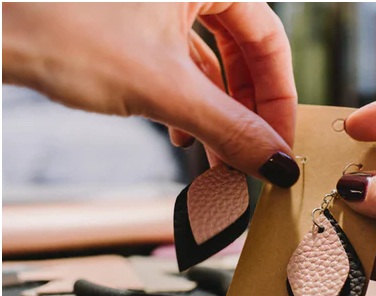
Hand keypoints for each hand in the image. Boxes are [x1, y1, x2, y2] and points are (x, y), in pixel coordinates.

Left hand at [2, 3, 299, 187]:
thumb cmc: (60, 28)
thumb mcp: (162, 87)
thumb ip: (228, 129)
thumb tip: (276, 164)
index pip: (270, 41)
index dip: (279, 97)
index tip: (280, 141)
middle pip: (243, 52)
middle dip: (247, 110)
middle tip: (252, 153)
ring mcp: (162, 2)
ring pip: (211, 62)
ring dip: (217, 113)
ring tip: (218, 157)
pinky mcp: (136, 23)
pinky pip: (179, 64)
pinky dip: (187, 102)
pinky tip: (182, 135)